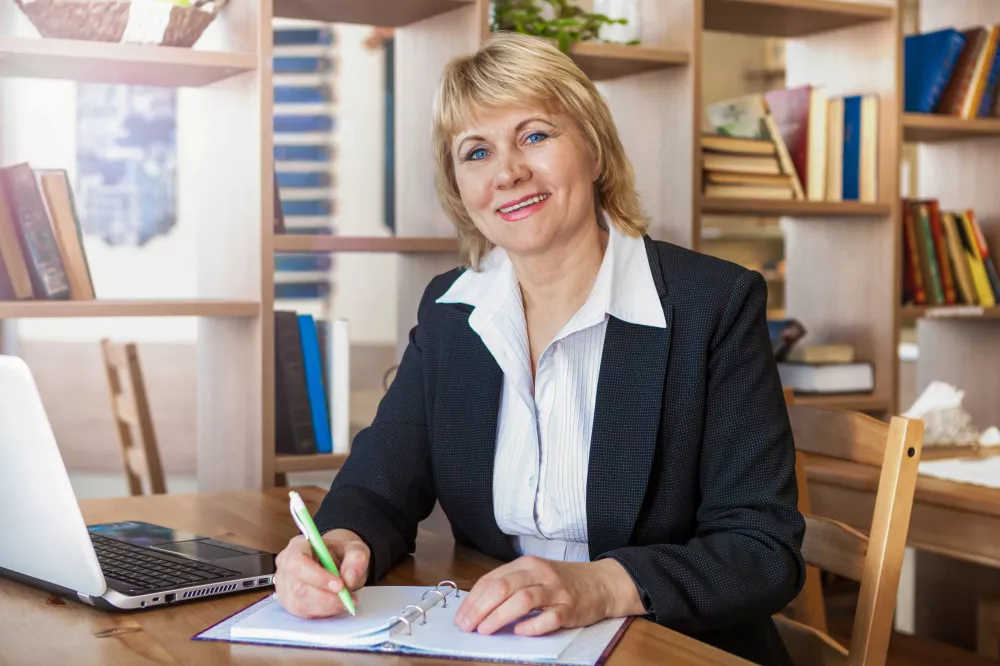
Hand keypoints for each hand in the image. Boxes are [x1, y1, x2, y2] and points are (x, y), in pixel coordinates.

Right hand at [273, 529, 369, 618]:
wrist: (335, 562)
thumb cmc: (340, 553)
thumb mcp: (354, 548)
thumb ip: (356, 559)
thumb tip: (349, 578)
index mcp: (298, 546)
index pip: (299, 562)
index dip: (318, 577)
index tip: (340, 585)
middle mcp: (286, 565)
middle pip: (298, 587)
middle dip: (326, 597)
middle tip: (348, 598)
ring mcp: (284, 585)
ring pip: (300, 603)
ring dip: (327, 607)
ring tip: (346, 601)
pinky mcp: (289, 602)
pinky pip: (303, 613)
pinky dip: (323, 613)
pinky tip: (336, 606)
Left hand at [453, 555, 642, 636]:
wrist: (602, 583)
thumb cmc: (563, 581)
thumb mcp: (535, 574)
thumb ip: (511, 585)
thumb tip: (478, 606)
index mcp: (527, 564)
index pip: (492, 579)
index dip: (473, 599)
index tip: (461, 617)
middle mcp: (540, 573)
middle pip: (503, 587)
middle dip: (480, 608)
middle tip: (467, 626)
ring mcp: (556, 591)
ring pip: (522, 600)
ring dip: (499, 616)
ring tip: (485, 630)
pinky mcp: (570, 609)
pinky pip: (549, 618)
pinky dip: (532, 626)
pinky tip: (519, 632)